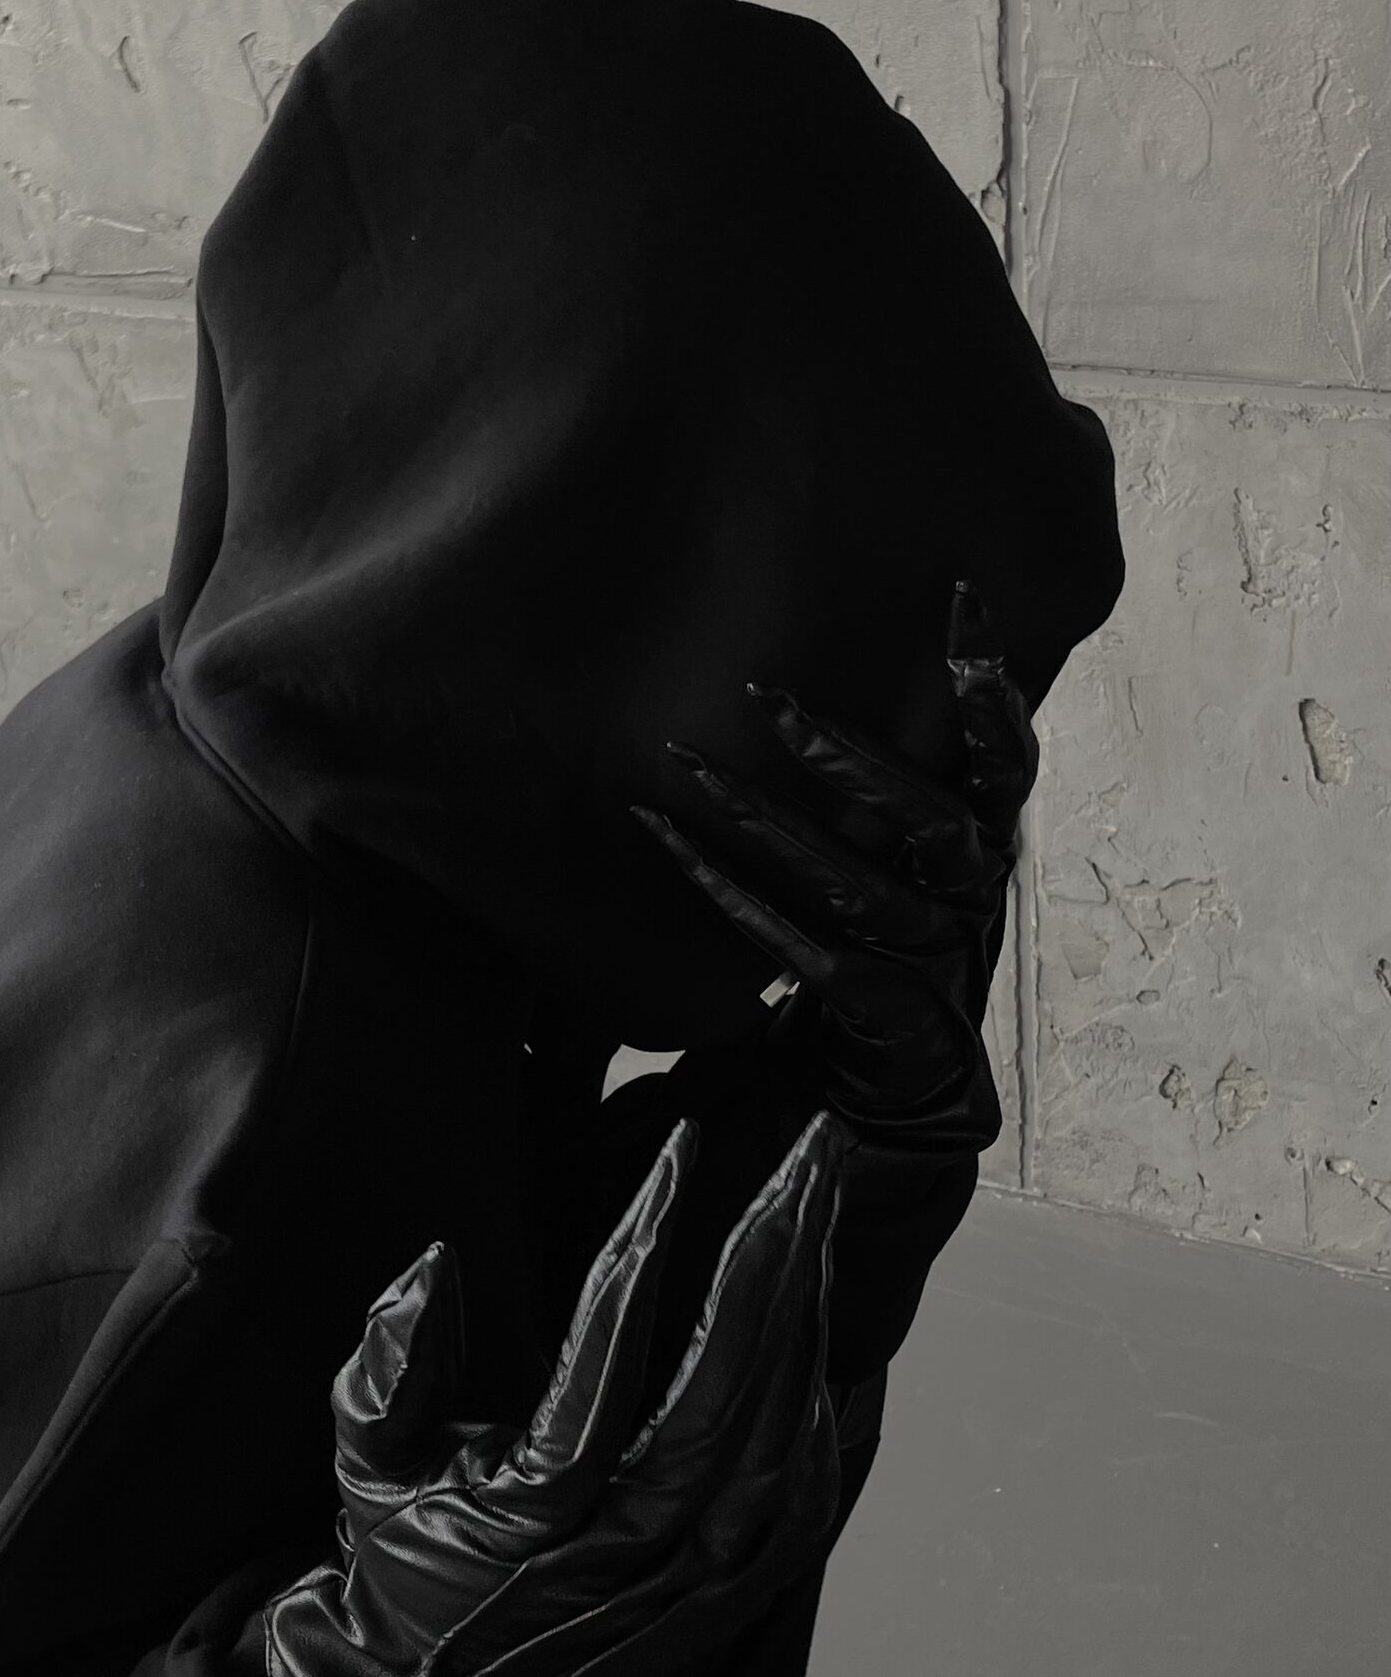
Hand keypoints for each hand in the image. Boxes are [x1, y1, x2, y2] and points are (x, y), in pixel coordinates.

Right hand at [264, 1109, 850, 1676]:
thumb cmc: (405, 1559)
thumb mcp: (364, 1462)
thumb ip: (386, 1366)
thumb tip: (432, 1266)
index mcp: (532, 1510)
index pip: (607, 1351)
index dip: (650, 1237)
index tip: (681, 1145)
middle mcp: (627, 1548)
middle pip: (726, 1382)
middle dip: (776, 1251)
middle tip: (811, 1151)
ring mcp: (692, 1578)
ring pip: (777, 1429)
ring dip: (807, 1307)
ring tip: (820, 1205)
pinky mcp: (732, 1594)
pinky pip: (803, 1486)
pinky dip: (821, 1394)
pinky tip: (823, 1314)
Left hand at [628, 579, 1036, 1162]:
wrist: (899, 1079)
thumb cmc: (896, 939)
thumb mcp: (916, 856)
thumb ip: (906, 781)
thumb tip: (847, 670)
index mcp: (987, 848)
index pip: (1007, 762)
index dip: (989, 687)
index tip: (961, 597)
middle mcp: (968, 899)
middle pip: (933, 820)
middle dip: (854, 757)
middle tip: (774, 702)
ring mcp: (925, 959)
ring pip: (853, 885)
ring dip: (766, 821)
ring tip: (688, 766)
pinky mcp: (872, 1010)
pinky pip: (794, 947)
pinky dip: (732, 896)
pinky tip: (669, 841)